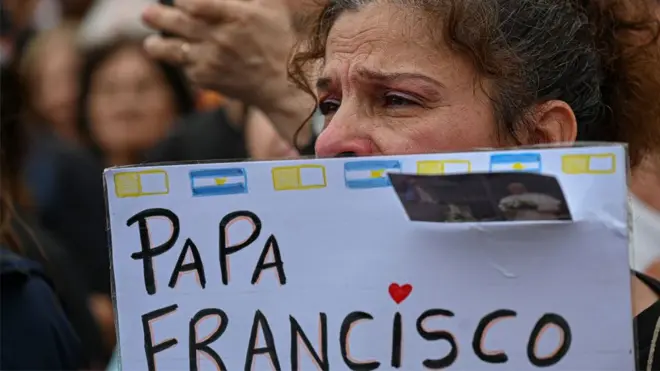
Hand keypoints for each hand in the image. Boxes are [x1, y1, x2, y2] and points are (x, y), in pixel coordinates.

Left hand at [142, 0, 294, 110]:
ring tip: (150, 45)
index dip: (181, 0)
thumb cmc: (277, 39)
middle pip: (177, 22)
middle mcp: (220, 38)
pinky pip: (186, 68)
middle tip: (147, 15)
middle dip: (158, 17)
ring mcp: (211, 60)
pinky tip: (181, 58)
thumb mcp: (271, 5)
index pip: (194, 3)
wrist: (282, 82)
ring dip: (157, 46)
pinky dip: (182, 63)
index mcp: (235, 16)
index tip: (179, 0)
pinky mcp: (207, 79)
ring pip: (172, 50)